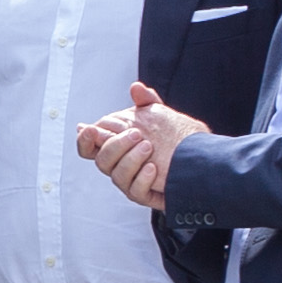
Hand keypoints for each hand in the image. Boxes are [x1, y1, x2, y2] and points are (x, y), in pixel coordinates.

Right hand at [84, 82, 207, 211]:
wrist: (196, 162)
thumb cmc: (172, 142)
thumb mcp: (160, 117)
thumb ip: (147, 102)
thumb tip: (136, 87)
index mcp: (116, 147)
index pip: (90, 147)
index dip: (85, 140)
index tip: (90, 129)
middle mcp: (119, 166)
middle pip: (101, 161)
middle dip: (115, 146)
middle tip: (136, 134)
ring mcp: (131, 182)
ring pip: (117, 177)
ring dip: (131, 159)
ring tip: (148, 146)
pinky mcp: (145, 194)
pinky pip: (136, 192)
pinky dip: (143, 178)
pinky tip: (154, 167)